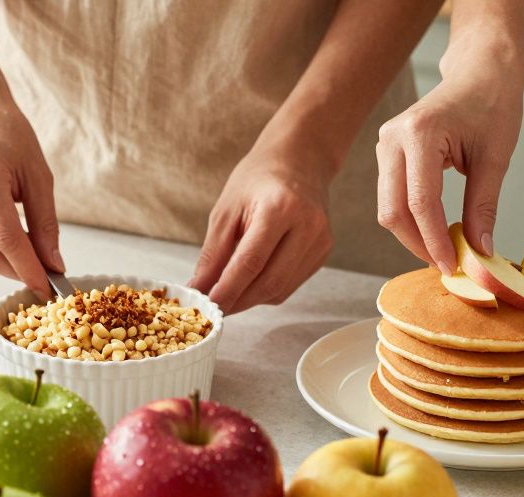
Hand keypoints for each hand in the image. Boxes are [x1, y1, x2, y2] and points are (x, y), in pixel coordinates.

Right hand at [0, 87, 60, 298]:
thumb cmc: (6, 133)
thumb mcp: (37, 173)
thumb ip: (45, 222)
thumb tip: (53, 263)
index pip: (8, 240)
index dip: (29, 269)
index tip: (48, 286)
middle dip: (17, 271)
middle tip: (40, 274)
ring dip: (1, 263)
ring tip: (22, 251)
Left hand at [189, 150, 333, 313]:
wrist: (299, 159)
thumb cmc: (258, 179)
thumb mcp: (226, 209)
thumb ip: (213, 254)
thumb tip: (199, 290)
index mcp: (280, 209)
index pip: (250, 262)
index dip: (227, 290)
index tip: (207, 307)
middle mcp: (307, 226)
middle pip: (270, 282)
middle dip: (238, 301)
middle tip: (214, 310)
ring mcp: (321, 240)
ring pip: (281, 289)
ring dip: (251, 299)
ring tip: (228, 295)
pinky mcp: (324, 251)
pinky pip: (291, 284)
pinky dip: (267, 290)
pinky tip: (251, 282)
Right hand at [375, 43, 523, 272]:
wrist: (480, 71)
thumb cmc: (493, 104)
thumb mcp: (495, 157)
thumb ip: (483, 207)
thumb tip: (479, 251)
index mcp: (420, 134)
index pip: (420, 202)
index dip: (434, 240)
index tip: (453, 266)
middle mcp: (393, 139)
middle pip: (393, 211)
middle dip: (418, 244)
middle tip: (447, 265)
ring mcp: (385, 145)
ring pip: (388, 208)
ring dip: (413, 234)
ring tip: (443, 249)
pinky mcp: (386, 152)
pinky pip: (391, 197)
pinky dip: (410, 218)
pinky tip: (433, 229)